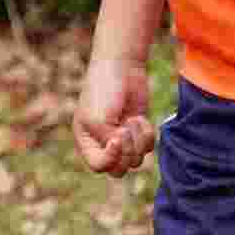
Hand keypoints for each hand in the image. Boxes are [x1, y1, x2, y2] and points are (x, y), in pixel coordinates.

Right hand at [74, 48, 154, 175]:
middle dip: (127, 151)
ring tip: (132, 121)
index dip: (111, 157)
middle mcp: (103, 143)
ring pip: (136, 160)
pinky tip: (139, 118)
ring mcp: (122, 138)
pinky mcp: (138, 131)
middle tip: (125, 129)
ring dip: (138, 141)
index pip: (99, 166)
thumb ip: (109, 146)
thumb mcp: (99, 120)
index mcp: (86, 141)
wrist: (121, 66)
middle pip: (119, 169)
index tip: (116, 137)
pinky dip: (147, 135)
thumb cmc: (103, 90)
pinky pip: (148, 147)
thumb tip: (127, 158)